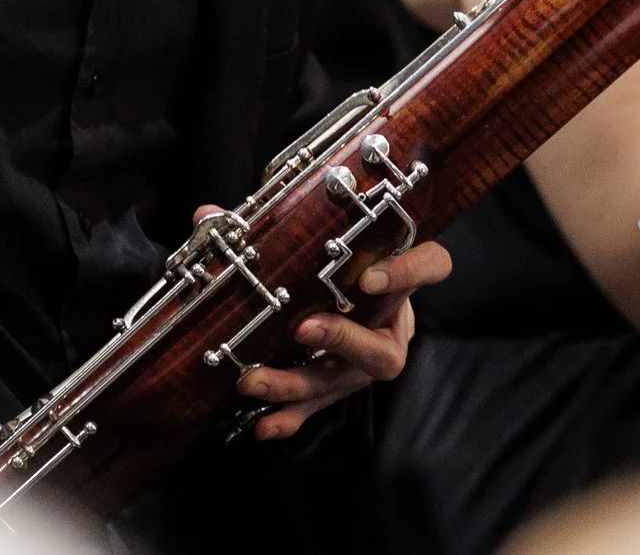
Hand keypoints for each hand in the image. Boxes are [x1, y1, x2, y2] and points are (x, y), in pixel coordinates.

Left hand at [191, 206, 452, 441]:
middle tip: (303, 329)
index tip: (369, 277)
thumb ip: (268, 224)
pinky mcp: (340, 388)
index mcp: (398, 280)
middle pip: (383, 349)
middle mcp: (390, 327)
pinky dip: (290, 418)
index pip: (432, 266)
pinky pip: (319, 409)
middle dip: (341, 341)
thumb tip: (206, 214)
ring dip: (296, 383)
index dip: (409, 272)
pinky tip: (262, 425)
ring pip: (342, 383)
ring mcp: (364, 364)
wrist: (352, 295)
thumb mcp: (322, 236)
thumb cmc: (338, 260)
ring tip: (253, 380)